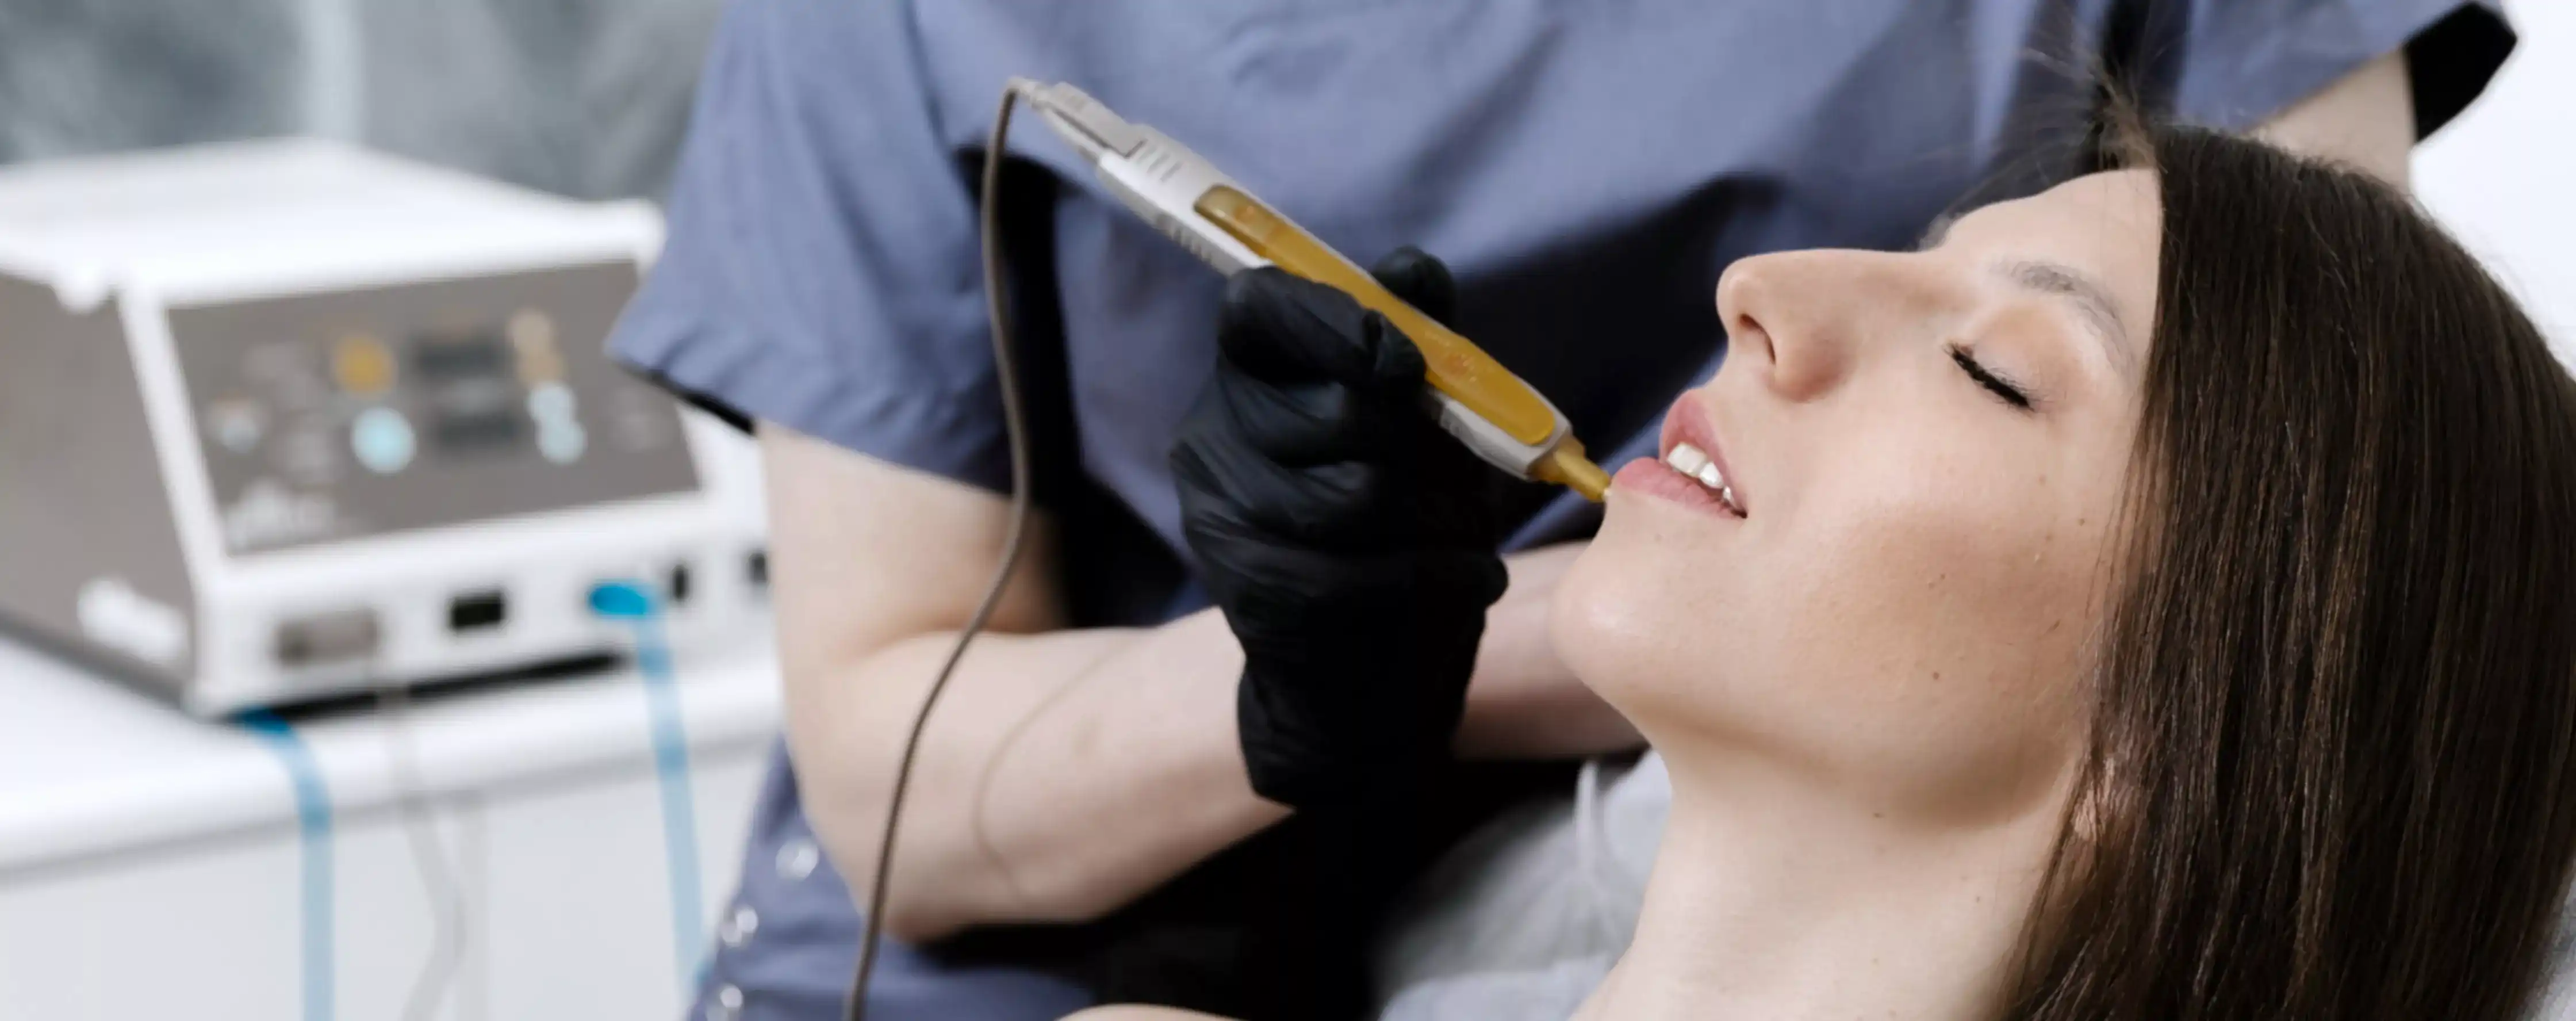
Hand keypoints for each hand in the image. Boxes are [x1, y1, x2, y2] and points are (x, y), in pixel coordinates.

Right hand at [1172, 248, 1507, 808]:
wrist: (1370, 678)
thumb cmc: (1402, 528)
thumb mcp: (1424, 426)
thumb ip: (1420, 341)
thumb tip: (1411, 267)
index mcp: (1249, 374)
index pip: (1259, 306)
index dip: (1334, 322)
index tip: (1402, 361)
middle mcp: (1211, 434)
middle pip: (1335, 409)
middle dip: (1421, 449)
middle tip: (1454, 484)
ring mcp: (1218, 514)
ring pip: (1353, 493)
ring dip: (1436, 520)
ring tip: (1458, 537)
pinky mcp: (1249, 588)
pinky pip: (1359, 569)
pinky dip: (1439, 575)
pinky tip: (1469, 581)